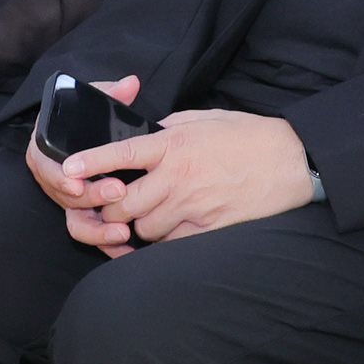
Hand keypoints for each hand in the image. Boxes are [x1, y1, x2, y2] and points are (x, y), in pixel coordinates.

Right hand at [28, 75, 146, 252]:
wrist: (90, 138)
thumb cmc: (88, 120)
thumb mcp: (94, 102)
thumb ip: (110, 93)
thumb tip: (130, 84)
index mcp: (45, 149)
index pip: (45, 167)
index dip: (59, 178)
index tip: (77, 183)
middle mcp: (53, 178)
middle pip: (64, 196)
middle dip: (91, 197)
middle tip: (117, 192)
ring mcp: (69, 200)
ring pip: (76, 222)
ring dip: (98, 230)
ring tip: (122, 231)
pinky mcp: (85, 216)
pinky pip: (92, 234)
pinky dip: (106, 244)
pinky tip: (125, 248)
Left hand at [67, 107, 314, 247]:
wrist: (294, 161)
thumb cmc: (252, 136)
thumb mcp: (208, 119)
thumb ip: (174, 128)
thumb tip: (153, 135)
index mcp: (175, 145)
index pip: (123, 153)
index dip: (92, 161)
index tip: (70, 168)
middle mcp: (179, 176)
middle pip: (125, 203)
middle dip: (114, 209)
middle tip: (117, 206)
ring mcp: (194, 205)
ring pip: (145, 228)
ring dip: (141, 226)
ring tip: (153, 216)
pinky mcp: (210, 228)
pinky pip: (172, 244)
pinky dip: (167, 240)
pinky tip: (175, 229)